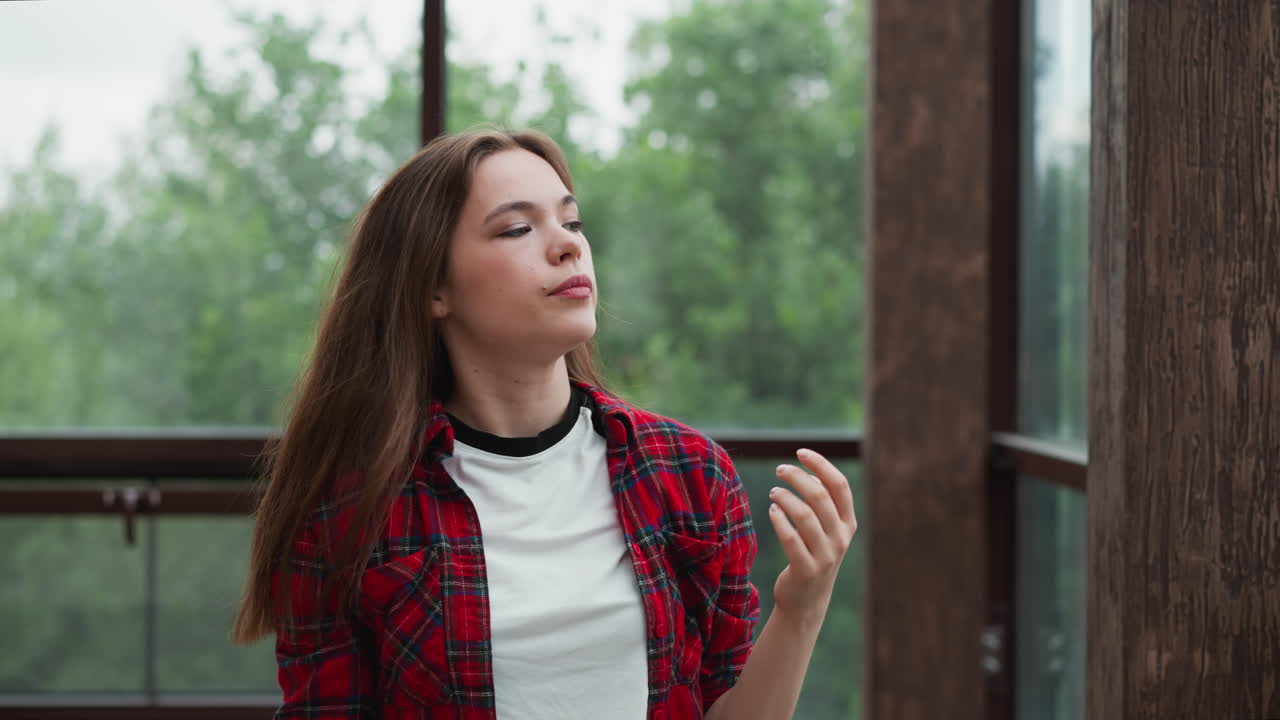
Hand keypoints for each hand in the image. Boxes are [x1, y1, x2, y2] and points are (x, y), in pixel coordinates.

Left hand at [766, 448, 857, 629]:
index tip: (800, 452)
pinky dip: (779, 520)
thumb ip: (823, 503)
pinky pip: (791, 539)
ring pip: (804, 515)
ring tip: (774, 492)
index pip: (839, 486)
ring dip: (785, 498)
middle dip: (797, 477)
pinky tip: (772, 511)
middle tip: (779, 470)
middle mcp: (841, 538)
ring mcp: (825, 556)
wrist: (807, 600)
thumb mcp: (826, 529)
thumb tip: (812, 474)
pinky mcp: (806, 570)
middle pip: (820, 496)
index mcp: (848, 523)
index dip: (821, 464)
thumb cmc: (813, 554)